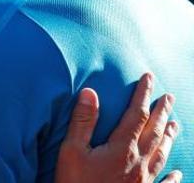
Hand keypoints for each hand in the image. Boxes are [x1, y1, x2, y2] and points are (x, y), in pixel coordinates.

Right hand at [55, 73, 181, 182]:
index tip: (148, 77)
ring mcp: (144, 180)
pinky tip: (178, 173)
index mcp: (121, 148)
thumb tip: (90, 91)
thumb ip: (83, 121)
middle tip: (169, 96)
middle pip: (154, 131)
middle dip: (161, 111)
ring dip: (169, 136)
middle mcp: (138, 162)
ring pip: (162, 153)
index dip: (143, 94)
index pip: (136, 114)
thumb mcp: (71, 151)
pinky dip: (174, 177)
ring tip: (175, 124)